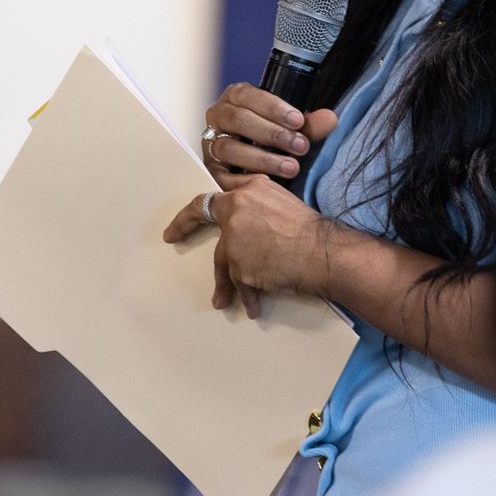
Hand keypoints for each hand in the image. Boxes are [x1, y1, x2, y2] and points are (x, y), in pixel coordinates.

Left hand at [163, 175, 337, 319]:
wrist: (323, 252)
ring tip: (222, 301)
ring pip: (225, 261)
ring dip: (227, 283)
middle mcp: (237, 209)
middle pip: (208, 221)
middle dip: (184, 227)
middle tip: (172, 236)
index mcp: (250, 189)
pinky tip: (254, 306)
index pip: (214, 196)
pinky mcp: (238, 263)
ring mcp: (235, 237)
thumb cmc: (311, 231)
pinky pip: (240, 283)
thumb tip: (246, 224)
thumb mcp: (283, 203)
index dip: (195, 208)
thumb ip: (258, 206)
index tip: (179, 220)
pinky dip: (248, 295)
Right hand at [200, 83, 338, 188]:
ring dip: (263, 158)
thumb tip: (330, 119)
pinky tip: (269, 183)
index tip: (299, 121)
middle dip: (273, 134)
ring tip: (292, 168)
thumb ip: (310, 125)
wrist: (253, 162)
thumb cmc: (272, 137)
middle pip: (239, 120)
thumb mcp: (292, 128)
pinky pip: (223, 174)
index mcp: (236, 97)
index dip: (274, 108)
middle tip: (301, 147)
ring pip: (230, 147)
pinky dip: (246, 178)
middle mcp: (218, 116)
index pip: (249, 96)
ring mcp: (211, 142)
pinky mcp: (210, 168)